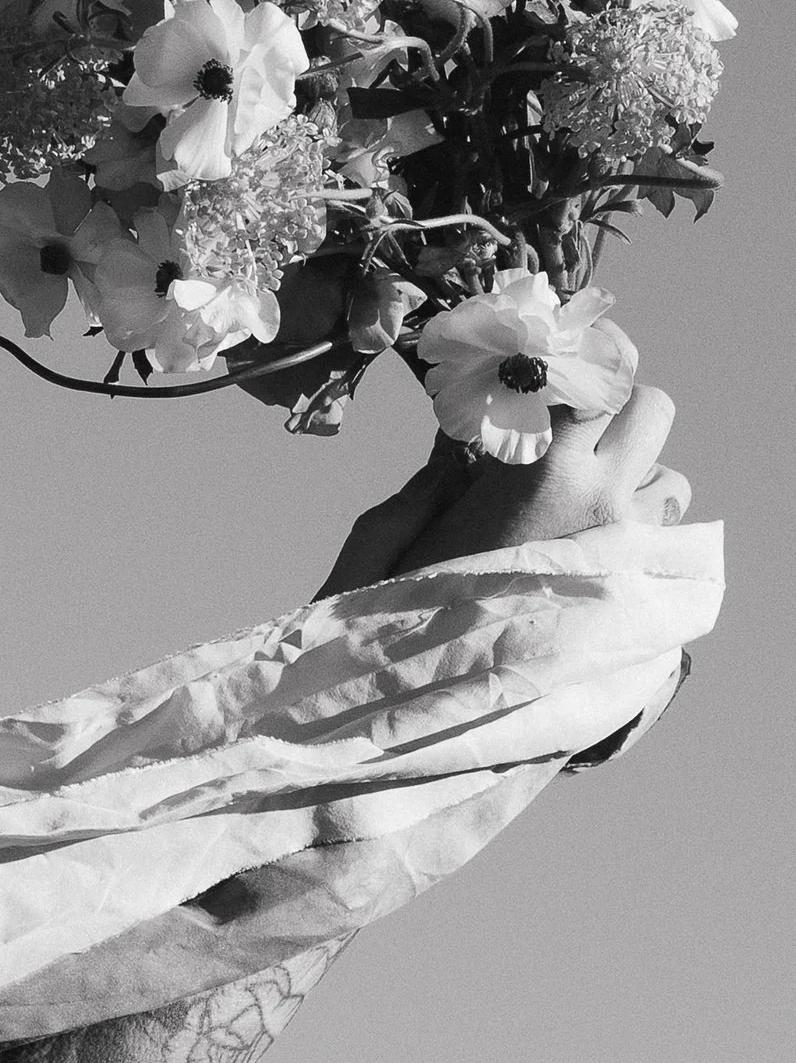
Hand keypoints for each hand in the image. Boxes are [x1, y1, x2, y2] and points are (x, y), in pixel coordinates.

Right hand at [319, 388, 690, 593]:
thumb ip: (433, 475)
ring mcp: (623, 543)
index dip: (578, 365)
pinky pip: (665, 538)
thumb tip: (458, 437)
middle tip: (574, 434)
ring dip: (634, 480)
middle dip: (617, 413)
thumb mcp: (393, 532)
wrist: (425, 697)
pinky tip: (591, 551)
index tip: (557, 367)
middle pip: (651, 409)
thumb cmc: (394, 614)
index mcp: (532, 467)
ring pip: (669, 477)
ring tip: (581, 507)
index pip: (589, 377)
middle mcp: (594, 495)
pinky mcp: (635, 588)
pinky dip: (639, 531)